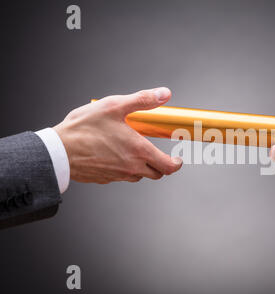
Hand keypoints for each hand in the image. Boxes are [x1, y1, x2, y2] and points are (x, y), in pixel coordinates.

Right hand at [54, 87, 182, 183]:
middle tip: (158, 154)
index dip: (176, 164)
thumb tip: (164, 94)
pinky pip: (121, 177)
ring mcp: (118, 176)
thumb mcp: (115, 106)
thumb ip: (142, 100)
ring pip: (139, 176)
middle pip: (156, 174)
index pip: (168, 167)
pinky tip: (115, 154)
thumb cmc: (83, 129)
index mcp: (139, 151)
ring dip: (142, 167)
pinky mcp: (105, 179)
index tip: (177, 159)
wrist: (58, 151)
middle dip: (161, 165)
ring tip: (133, 150)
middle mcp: (131, 167)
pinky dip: (124, 168)